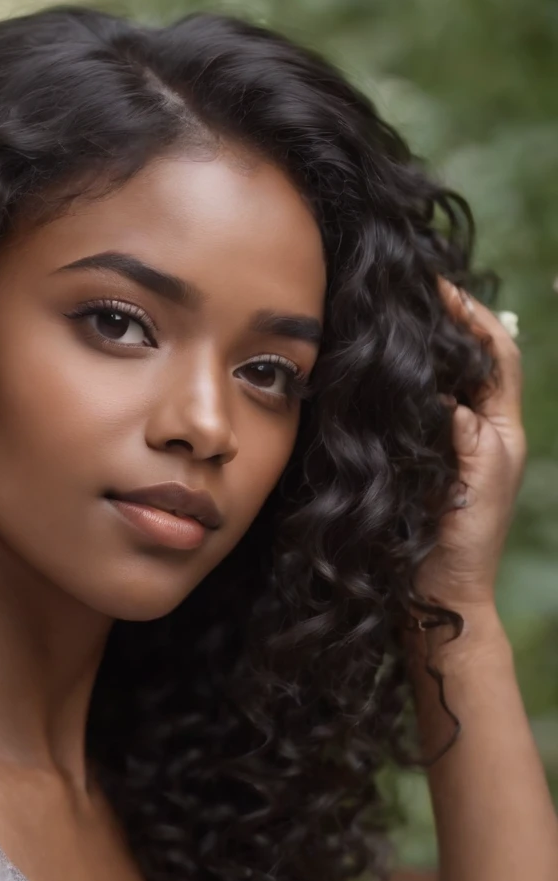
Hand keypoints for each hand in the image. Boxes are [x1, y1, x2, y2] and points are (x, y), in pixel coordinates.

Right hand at [412, 275, 526, 613]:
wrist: (439, 593)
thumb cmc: (465, 540)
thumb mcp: (478, 474)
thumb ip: (465, 427)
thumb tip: (442, 392)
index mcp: (501, 428)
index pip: (496, 354)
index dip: (472, 317)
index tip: (439, 288)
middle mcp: (478, 429)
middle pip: (469, 360)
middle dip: (447, 323)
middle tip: (412, 294)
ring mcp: (449, 443)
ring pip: (440, 382)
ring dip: (423, 351)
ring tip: (393, 323)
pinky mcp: (420, 457)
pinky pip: (413, 410)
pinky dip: (402, 386)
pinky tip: (377, 374)